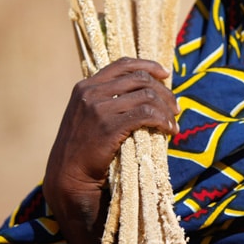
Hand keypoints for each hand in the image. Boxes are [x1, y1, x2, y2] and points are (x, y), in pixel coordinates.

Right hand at [42, 57, 178, 243]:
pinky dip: (163, 121)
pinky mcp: (108, 127)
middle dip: (163, 92)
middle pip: (140, 80)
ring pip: (146, 96)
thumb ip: (108, 101)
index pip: (123, 65)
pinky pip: (146, 115)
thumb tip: (145, 92)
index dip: (148, 66)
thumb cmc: (84, 151)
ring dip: (166, 110)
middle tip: (176, 107)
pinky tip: (170, 131)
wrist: (68, 178)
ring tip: (174, 124)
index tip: (165, 74)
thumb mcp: (89, 117)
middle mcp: (90, 93)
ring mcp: (98, 109)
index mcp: (85, 86)